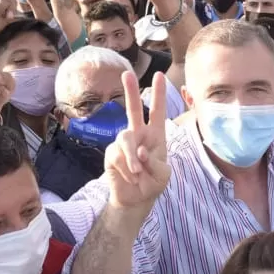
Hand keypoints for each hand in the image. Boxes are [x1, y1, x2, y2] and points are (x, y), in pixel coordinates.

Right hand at [105, 71, 170, 209]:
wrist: (136, 199)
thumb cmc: (153, 183)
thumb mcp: (162, 175)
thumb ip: (154, 162)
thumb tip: (139, 152)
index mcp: (155, 136)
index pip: (157, 112)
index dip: (159, 94)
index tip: (160, 75)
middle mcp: (139, 135)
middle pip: (133, 109)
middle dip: (130, 91)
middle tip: (127, 74)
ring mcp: (123, 143)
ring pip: (124, 138)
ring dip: (131, 157)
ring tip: (137, 172)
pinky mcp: (111, 153)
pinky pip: (116, 155)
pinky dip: (124, 168)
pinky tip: (129, 177)